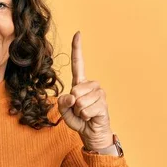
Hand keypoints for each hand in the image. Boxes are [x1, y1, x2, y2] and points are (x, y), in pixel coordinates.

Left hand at [57, 31, 113, 149]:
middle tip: (78, 110)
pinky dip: (84, 116)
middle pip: (74, 91)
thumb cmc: (78, 120)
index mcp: (80, 83)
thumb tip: (72, 97)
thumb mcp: (64, 111)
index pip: (79, 63)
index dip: (77, 49)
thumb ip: (63, 103)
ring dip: (79, 112)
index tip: (78, 33)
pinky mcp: (103, 103)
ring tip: (85, 114)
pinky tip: (90, 117)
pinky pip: (86, 109)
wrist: (92, 133)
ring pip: (79, 101)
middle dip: (72, 105)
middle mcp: (91, 85)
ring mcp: (99, 93)